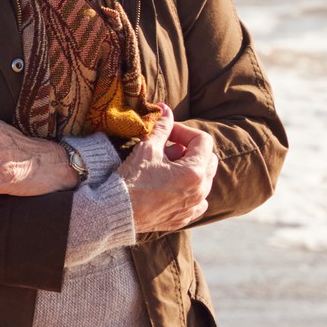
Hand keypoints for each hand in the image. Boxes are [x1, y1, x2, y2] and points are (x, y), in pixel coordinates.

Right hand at [120, 108, 217, 231]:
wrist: (117, 211)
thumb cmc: (132, 179)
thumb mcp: (147, 148)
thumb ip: (162, 127)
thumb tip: (166, 109)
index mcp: (195, 171)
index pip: (203, 140)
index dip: (185, 131)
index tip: (168, 133)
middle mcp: (201, 190)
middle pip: (208, 159)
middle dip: (190, 149)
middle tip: (167, 148)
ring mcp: (194, 206)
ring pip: (204, 179)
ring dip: (190, 169)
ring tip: (166, 167)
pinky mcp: (185, 218)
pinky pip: (197, 200)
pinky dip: (189, 190)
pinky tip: (171, 186)